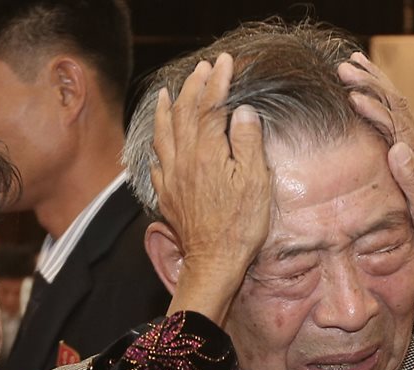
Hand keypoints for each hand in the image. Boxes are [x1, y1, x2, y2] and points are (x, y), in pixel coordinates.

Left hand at [152, 52, 271, 323]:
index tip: (225, 61)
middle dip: (194, 86)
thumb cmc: (240, 226)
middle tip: (202, 67)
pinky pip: (157, 160)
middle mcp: (184, 160)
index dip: (218, 81)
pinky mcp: (167, 195)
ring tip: (166, 92)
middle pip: (185, 113)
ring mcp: (172, 177)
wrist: (214, 263)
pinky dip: (158, 141)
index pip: (211, 106)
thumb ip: (248, 142)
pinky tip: (160, 138)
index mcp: (208, 153)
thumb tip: (242, 111)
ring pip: (164, 133)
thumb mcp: (256, 183)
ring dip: (166, 108)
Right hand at [337, 51, 413, 260]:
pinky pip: (392, 118)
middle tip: (346, 64)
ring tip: (354, 65)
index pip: (395, 121)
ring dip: (374, 84)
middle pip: (394, 104)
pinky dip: (377, 101)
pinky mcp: (410, 153)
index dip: (374, 106)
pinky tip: (365, 96)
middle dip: (371, 82)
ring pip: (393, 106)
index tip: (351, 94)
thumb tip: (398, 148)